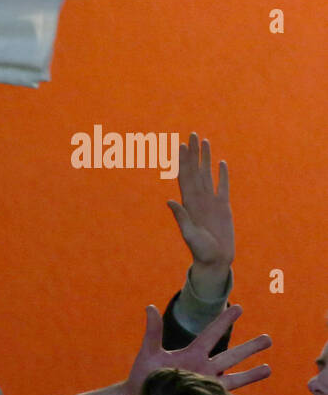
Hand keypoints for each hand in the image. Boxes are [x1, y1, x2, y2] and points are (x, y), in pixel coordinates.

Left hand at [125, 303, 269, 394]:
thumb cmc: (143, 377)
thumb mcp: (149, 353)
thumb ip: (154, 332)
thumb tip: (150, 307)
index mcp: (191, 354)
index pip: (211, 334)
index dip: (224, 321)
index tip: (238, 307)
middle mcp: (203, 368)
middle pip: (231, 355)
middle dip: (249, 347)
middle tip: (268, 338)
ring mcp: (206, 384)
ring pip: (234, 376)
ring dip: (252, 373)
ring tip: (270, 368)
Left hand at [167, 133, 233, 294]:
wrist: (214, 260)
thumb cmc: (200, 250)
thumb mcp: (189, 234)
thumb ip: (181, 217)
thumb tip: (170, 201)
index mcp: (189, 203)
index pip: (184, 176)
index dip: (182, 160)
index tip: (179, 144)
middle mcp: (198, 198)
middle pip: (195, 170)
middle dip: (193, 152)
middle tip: (192, 134)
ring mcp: (211, 201)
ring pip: (207, 174)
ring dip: (206, 158)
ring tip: (204, 142)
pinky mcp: (223, 206)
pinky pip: (223, 186)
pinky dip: (222, 174)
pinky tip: (220, 163)